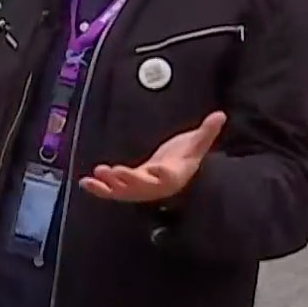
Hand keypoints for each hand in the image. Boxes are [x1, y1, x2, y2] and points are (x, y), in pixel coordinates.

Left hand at [79, 111, 225, 202]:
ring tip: (98, 173)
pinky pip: (113, 191)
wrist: (177, 171)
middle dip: (129, 180)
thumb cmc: (186, 156)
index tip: (158, 168)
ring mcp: (140, 187)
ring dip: (110, 185)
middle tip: (116, 171)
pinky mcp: (128, 185)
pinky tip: (86, 181)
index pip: (169, 175)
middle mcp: (156, 185)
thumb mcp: (197, 143)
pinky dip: (99, 188)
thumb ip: (207, 131)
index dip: (163, 173)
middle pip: (143, 186)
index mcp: (175, 175)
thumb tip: (221, 115)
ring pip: (124, 191)